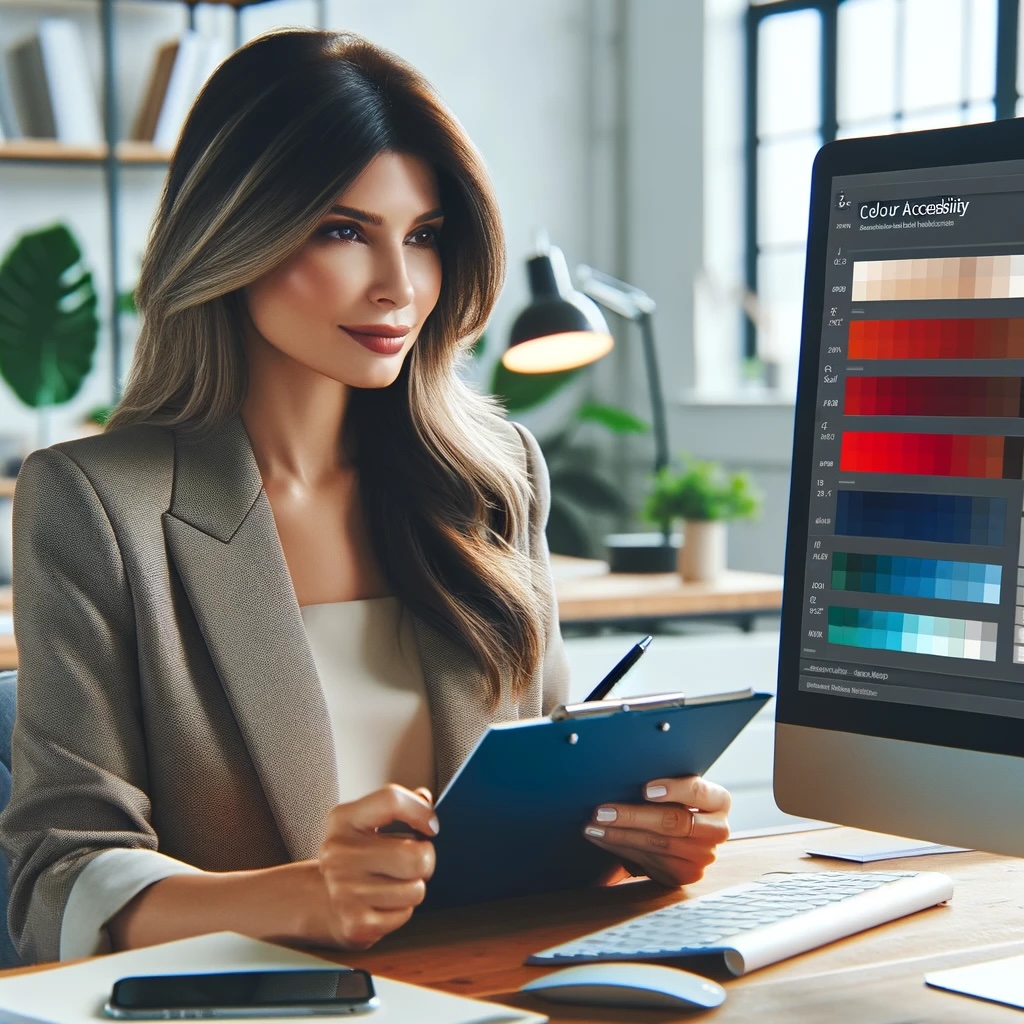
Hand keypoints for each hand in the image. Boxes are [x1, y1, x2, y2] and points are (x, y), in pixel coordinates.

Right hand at [317, 784, 437, 949]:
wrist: (321, 901)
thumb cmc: (357, 857)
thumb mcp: (367, 822)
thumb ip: (397, 807)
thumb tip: (425, 798)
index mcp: (343, 819)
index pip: (391, 800)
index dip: (421, 811)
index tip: (430, 826)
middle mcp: (338, 853)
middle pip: (416, 855)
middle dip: (425, 860)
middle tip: (413, 862)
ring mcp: (344, 890)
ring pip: (416, 889)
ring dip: (413, 887)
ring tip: (394, 883)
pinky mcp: (354, 923)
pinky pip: (405, 914)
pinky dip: (402, 910)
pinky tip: (384, 903)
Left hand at [582, 775, 730, 886]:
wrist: (681, 832)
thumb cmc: (673, 800)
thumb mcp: (676, 787)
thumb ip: (663, 781)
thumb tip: (625, 769)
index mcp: (719, 801)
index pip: (699, 791)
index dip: (673, 789)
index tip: (644, 789)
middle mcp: (717, 830)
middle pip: (675, 822)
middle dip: (633, 816)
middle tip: (601, 811)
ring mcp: (704, 856)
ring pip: (658, 845)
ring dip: (620, 835)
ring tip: (594, 825)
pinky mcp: (687, 874)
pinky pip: (651, 862)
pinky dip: (622, 848)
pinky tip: (602, 838)